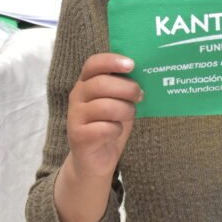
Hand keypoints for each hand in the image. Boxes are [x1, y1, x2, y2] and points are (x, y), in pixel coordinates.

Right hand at [67, 53, 141, 179]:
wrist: (94, 160)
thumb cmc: (109, 126)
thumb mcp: (119, 103)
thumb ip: (124, 88)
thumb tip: (146, 73)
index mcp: (86, 83)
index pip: (93, 63)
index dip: (111, 61)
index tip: (131, 65)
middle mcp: (77, 96)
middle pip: (100, 84)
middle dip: (126, 88)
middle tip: (140, 95)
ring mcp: (75, 116)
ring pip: (105, 106)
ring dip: (125, 110)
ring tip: (128, 115)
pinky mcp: (78, 136)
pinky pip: (104, 128)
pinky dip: (116, 130)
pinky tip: (115, 132)